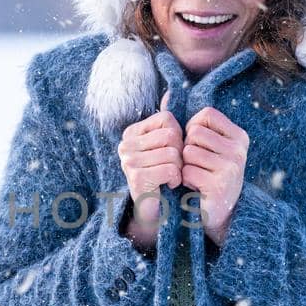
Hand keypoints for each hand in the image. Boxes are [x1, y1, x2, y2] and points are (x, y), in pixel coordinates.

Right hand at [116, 89, 181, 251]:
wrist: (157, 212)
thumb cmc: (164, 178)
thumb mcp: (168, 147)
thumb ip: (167, 124)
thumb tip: (170, 93)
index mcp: (132, 133)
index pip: (168, 120)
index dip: (179, 138)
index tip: (172, 154)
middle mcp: (125, 145)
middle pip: (171, 135)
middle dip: (180, 154)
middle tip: (173, 168)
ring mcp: (128, 161)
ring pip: (173, 152)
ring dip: (179, 168)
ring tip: (169, 178)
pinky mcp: (135, 177)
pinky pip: (170, 168)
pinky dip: (175, 179)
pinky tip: (167, 186)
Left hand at [180, 105, 249, 247]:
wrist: (215, 212)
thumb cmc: (206, 173)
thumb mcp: (204, 145)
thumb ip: (190, 121)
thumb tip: (166, 94)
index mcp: (239, 136)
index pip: (205, 116)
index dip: (192, 130)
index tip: (198, 146)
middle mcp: (239, 150)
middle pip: (194, 133)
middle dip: (187, 149)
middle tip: (197, 165)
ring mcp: (232, 168)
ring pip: (188, 152)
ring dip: (185, 166)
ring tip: (197, 176)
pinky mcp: (220, 185)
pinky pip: (187, 171)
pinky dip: (185, 180)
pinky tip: (196, 188)